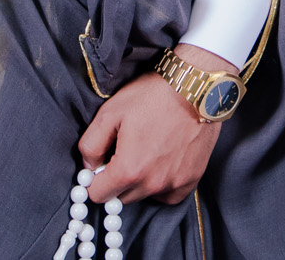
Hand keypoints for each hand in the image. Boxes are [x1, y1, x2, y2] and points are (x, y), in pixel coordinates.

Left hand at [77, 44, 231, 204]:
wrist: (196, 88)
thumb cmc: (152, 96)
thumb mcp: (110, 112)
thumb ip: (90, 145)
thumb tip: (89, 165)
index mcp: (128, 171)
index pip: (98, 195)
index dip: (95, 178)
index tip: (103, 162)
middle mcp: (152, 184)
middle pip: (121, 197)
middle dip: (118, 180)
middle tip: (126, 151)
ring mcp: (174, 184)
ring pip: (144, 196)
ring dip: (140, 182)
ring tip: (147, 150)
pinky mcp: (191, 180)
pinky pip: (167, 195)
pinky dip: (161, 183)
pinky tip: (163, 160)